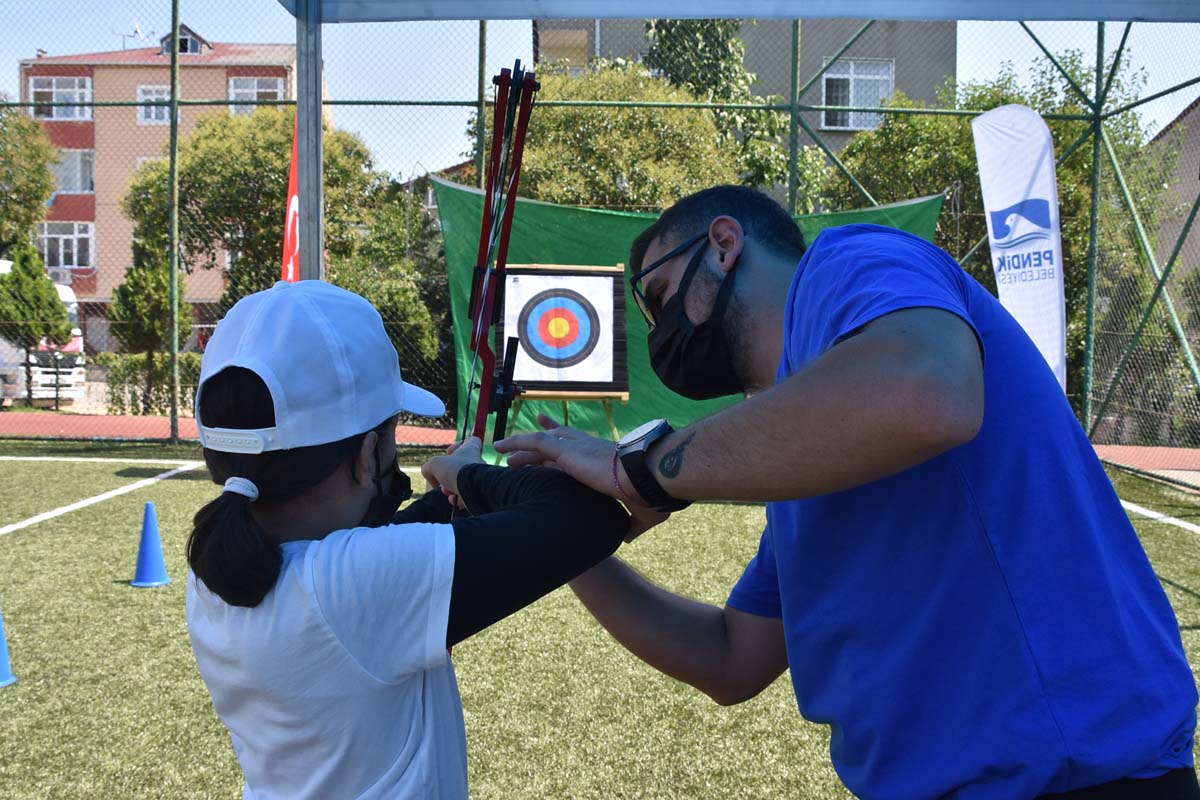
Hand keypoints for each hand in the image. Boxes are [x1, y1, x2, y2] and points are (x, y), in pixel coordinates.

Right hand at [421, 437, 482, 503]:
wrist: (473, 489)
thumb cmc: (456, 470)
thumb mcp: (434, 464)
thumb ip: (429, 468)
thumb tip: (432, 479)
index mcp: (471, 449)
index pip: (470, 440)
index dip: (457, 445)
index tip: (448, 453)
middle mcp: (478, 462)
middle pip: (460, 466)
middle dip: (448, 475)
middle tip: (443, 480)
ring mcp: (480, 477)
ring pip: (462, 482)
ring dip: (451, 489)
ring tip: (448, 492)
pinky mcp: (480, 491)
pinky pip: (467, 495)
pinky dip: (459, 499)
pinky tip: (455, 500)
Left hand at [495, 415, 670, 540]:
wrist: (648, 479)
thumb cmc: (649, 494)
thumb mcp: (639, 512)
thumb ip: (630, 524)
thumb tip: (627, 537)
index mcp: (605, 459)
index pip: (584, 448)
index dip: (571, 441)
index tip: (563, 434)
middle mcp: (589, 448)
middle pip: (561, 436)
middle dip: (547, 430)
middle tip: (536, 423)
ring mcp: (578, 448)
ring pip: (543, 443)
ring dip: (523, 447)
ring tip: (502, 450)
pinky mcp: (568, 452)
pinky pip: (536, 443)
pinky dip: (518, 442)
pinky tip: (501, 447)